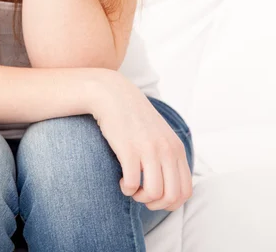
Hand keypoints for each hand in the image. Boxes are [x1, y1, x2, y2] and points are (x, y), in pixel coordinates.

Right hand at [93, 71, 192, 211]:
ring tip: (132, 188)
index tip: (155, 197)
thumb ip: (170, 157)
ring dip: (140, 198)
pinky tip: (122, 180)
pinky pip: (132, 184)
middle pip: (171, 197)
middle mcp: (167, 150)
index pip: (186, 191)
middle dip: (155, 204)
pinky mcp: (129, 149)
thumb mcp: (162, 135)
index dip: (170, 203)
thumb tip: (170, 189)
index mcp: (177, 149)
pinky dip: (127, 189)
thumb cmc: (136, 118)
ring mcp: (149, 149)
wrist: (114, 95)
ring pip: (153, 194)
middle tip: (142, 195)